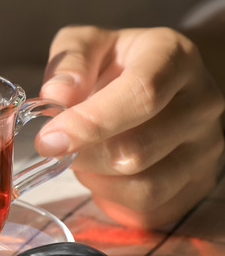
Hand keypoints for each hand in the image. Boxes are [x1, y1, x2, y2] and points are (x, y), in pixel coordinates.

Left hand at [37, 26, 224, 228]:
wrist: (162, 81)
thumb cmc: (118, 62)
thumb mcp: (88, 44)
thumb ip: (69, 62)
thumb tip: (57, 94)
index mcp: (174, 58)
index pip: (142, 95)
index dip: (90, 122)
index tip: (49, 139)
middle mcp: (202, 103)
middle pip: (137, 150)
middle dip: (83, 155)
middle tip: (59, 146)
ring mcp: (207, 147)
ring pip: (145, 188)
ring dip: (97, 180)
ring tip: (84, 157)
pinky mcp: (200, 182)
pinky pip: (151, 210)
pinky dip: (114, 200)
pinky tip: (103, 175)